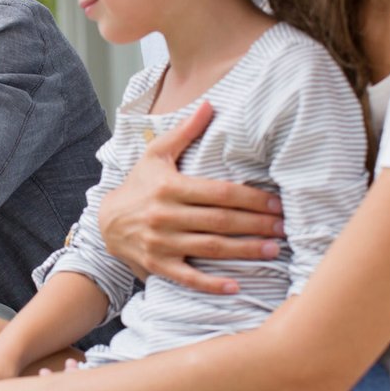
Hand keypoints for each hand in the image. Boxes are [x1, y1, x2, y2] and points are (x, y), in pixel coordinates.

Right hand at [96, 101, 283, 293]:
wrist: (106, 222)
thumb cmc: (139, 185)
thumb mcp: (156, 154)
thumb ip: (185, 132)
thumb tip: (209, 104)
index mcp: (170, 187)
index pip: (219, 193)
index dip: (250, 198)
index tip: (276, 202)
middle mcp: (166, 216)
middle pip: (220, 221)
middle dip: (255, 224)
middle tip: (284, 227)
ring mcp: (162, 243)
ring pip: (210, 248)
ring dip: (244, 251)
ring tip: (273, 250)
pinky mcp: (158, 265)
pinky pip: (187, 278)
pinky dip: (211, 284)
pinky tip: (235, 286)